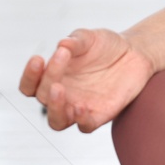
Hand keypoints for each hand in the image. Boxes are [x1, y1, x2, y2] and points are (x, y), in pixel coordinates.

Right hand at [19, 28, 155, 133]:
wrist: (135, 53)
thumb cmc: (106, 46)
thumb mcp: (90, 38)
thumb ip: (75, 41)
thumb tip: (63, 44)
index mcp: (53, 78)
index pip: (30, 85)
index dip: (29, 76)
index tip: (38, 58)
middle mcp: (63, 95)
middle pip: (43, 97)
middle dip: (48, 78)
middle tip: (61, 57)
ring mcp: (79, 107)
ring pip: (57, 121)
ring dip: (55, 108)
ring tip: (59, 90)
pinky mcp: (99, 115)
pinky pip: (85, 126)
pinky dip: (81, 121)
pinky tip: (81, 107)